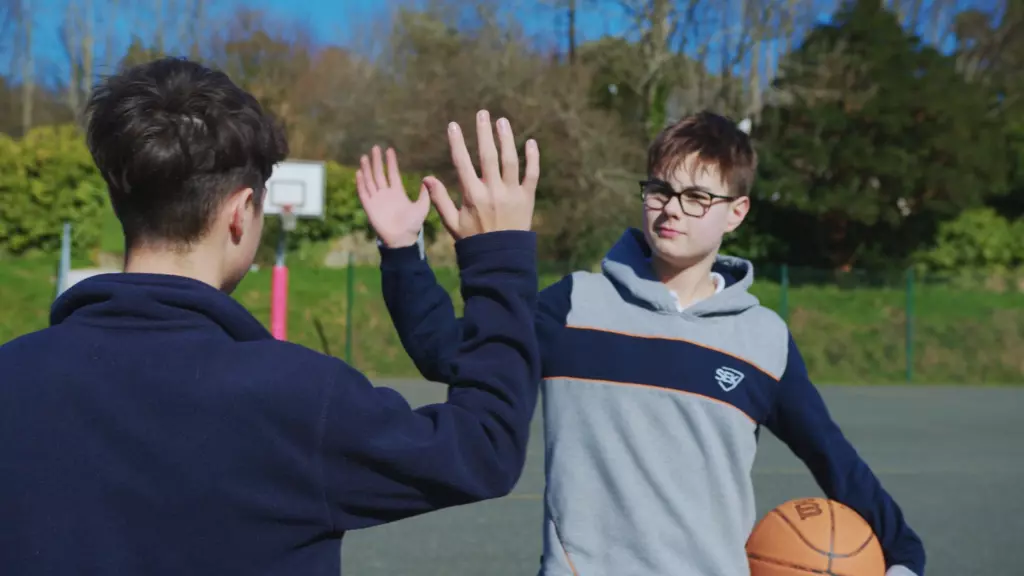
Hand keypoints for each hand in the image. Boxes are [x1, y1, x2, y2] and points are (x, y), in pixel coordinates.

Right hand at [356, 145, 429, 247]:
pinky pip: (363, 193)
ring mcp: (377, 200)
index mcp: (397, 192)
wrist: (402, 239)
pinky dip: (361, 184)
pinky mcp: (370, 207)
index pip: (392, 173)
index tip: (389, 150)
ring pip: (370, 181)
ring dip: (367, 169)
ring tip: (365, 157)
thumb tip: (428, 180)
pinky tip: (359, 173)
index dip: (390, 162)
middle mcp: (386, 194)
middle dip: (377, 161)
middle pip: (379, 174)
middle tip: (375, 147)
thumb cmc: (413, 225)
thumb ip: (425, 194)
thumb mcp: (422, 207)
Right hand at [423, 110, 538, 239]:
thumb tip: (426, 178)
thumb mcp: (452, 223)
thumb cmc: (474, 241)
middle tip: (482, 113)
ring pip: (510, 160)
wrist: (501, 259)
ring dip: (506, 139)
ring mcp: (511, 194)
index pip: (462, 163)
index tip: (453, 125)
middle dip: (484, 132)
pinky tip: (530, 142)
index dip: (457, 142)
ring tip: (502, 121)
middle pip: (488, 156)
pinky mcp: (527, 199)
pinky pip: (532, 174)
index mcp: (472, 195)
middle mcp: (492, 192)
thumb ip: (439, 199)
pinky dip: (532, 158)